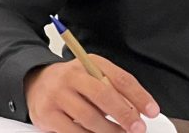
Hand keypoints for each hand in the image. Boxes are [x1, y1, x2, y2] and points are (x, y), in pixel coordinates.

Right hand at [24, 55, 159, 132]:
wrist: (36, 82)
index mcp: (90, 63)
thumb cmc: (72, 80)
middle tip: (138, 128)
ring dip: (109, 131)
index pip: (120, 78)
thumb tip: (136, 109)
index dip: (139, 96)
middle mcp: (73, 76)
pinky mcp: (47, 115)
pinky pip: (72, 131)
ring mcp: (58, 95)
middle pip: (104, 96)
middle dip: (125, 115)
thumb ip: (113, 87)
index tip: (151, 111)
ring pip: (89, 117)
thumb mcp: (92, 74)